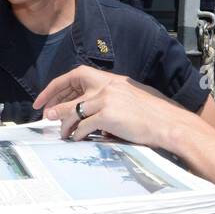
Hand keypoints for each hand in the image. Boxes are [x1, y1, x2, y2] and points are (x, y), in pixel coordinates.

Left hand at [34, 65, 180, 145]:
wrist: (169, 124)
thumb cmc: (153, 115)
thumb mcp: (129, 100)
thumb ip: (109, 100)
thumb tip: (89, 111)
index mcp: (112, 80)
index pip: (77, 75)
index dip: (58, 85)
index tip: (48, 97)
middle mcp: (107, 85)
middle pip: (71, 92)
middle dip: (55, 104)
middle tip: (46, 116)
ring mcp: (107, 99)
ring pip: (73, 111)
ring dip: (64, 124)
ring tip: (62, 133)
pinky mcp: (108, 115)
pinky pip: (83, 125)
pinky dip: (77, 134)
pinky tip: (77, 139)